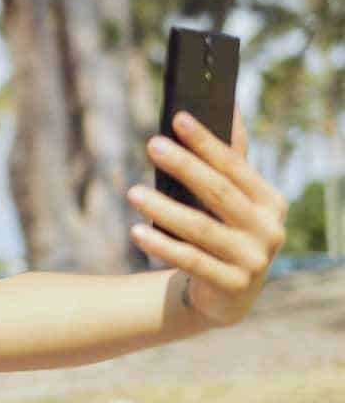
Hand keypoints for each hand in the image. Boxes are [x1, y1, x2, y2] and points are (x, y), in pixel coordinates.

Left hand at [126, 104, 287, 326]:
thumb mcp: (234, 199)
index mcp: (270, 201)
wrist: (227, 295)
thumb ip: (232, 158)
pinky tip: (135, 230)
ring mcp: (253, 260)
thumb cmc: (225, 232)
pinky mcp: (232, 286)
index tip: (178, 118)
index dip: (206, 141)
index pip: (234, 165)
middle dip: (184, 166)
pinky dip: (162, 245)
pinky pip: (190, 261)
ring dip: (164, 209)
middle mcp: (268, 230)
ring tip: (132, 192)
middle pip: (219, 192)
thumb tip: (231, 107)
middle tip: (152, 144)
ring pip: (201, 228)